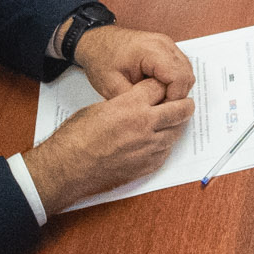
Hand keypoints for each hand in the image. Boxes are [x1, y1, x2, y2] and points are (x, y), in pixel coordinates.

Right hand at [23, 78, 194, 210]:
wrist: (68, 168)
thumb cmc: (75, 138)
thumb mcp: (98, 108)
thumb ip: (123, 103)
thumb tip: (134, 102)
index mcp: (131, 105)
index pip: (160, 87)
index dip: (161, 85)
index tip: (162, 86)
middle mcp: (144, 125)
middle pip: (180, 109)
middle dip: (184, 103)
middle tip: (184, 102)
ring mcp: (148, 147)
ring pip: (176, 132)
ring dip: (176, 125)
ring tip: (172, 121)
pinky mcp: (146, 166)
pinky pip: (166, 152)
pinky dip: (165, 145)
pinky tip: (158, 141)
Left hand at [71, 25, 194, 100]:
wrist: (96, 41)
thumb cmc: (101, 59)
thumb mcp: (112, 86)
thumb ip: (137, 101)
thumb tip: (154, 115)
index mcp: (151, 50)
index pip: (179, 78)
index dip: (173, 99)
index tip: (159, 110)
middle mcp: (164, 44)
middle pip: (187, 75)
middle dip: (176, 96)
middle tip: (157, 107)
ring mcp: (167, 45)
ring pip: (187, 72)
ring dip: (176, 89)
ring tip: (156, 99)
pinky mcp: (166, 49)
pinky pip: (180, 68)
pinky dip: (173, 82)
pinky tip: (158, 89)